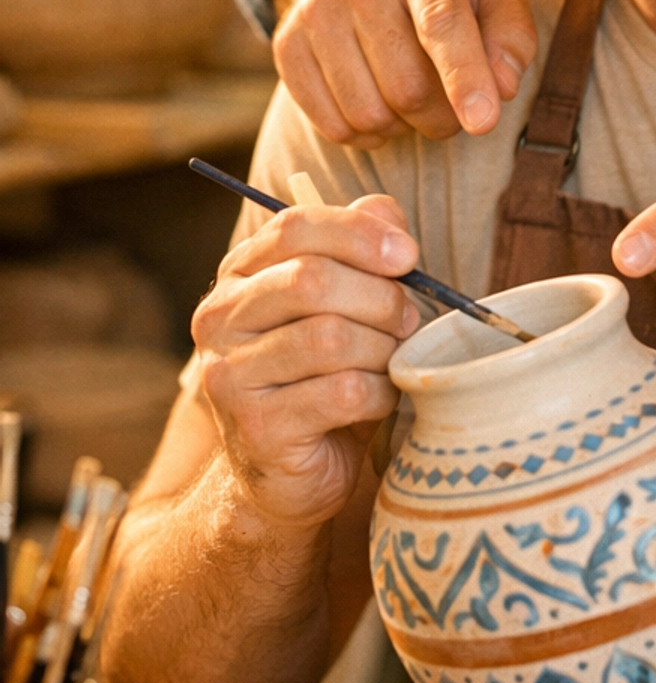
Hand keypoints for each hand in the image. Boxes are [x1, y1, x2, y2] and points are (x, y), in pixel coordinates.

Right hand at [191, 195, 422, 527]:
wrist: (288, 473)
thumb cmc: (324, 377)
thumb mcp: (347, 306)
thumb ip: (362, 250)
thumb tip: (383, 209)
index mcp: (240, 277)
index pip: (293, 227)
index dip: (358, 234)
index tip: (408, 255)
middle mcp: (220, 320)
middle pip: (312, 280)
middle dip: (380, 298)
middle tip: (407, 321)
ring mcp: (229, 376)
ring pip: (330, 338)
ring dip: (382, 349)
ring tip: (390, 362)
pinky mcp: (256, 428)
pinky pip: (341, 393)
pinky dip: (379, 394)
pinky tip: (378, 399)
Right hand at [271, 0, 537, 147]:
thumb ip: (511, 38)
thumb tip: (501, 87)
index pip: (441, 23)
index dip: (464, 77)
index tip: (482, 121)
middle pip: (407, 86)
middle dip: (442, 117)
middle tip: (454, 106)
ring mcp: (315, 11)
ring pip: (368, 113)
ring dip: (404, 127)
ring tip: (414, 98)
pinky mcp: (287, 46)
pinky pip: (333, 125)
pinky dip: (367, 133)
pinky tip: (379, 103)